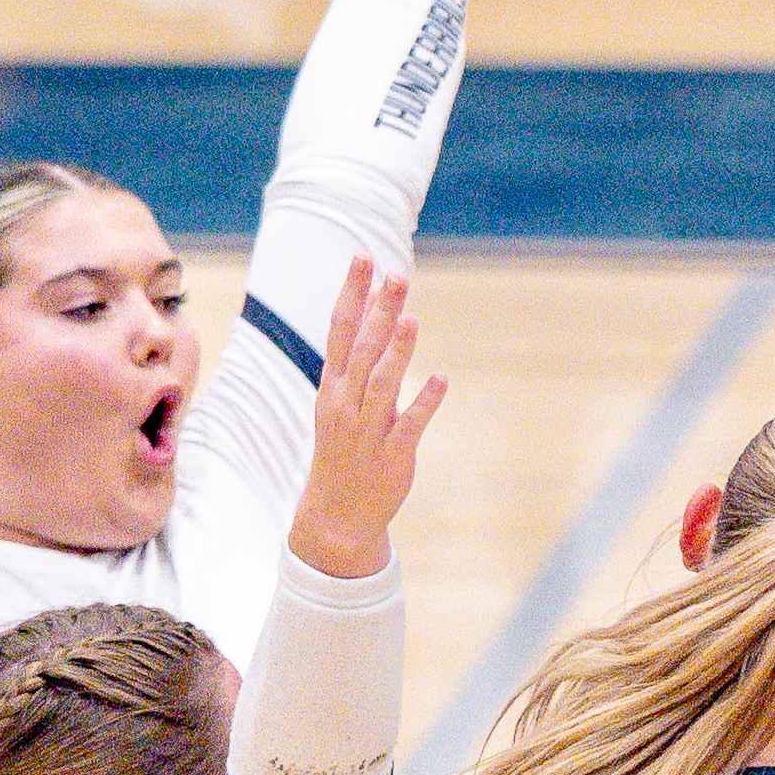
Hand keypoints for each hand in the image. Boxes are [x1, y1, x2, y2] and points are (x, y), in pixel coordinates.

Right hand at [286, 258, 443, 579]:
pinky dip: (425, 402)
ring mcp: (367, 431)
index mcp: (332, 387)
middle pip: (364, 350)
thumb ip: (364, 356)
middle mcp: (346, 404)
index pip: (340, 331)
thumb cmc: (344, 448)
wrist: (336, 516)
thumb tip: (379, 305)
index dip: (351, 294)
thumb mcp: (344, 400)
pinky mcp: (392, 456)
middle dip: (379, 312)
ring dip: (398, 352)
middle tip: (396, 275)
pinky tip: (441, 379)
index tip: (363, 258)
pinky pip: (409, 425)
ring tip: (411, 319)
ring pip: (383, 385)